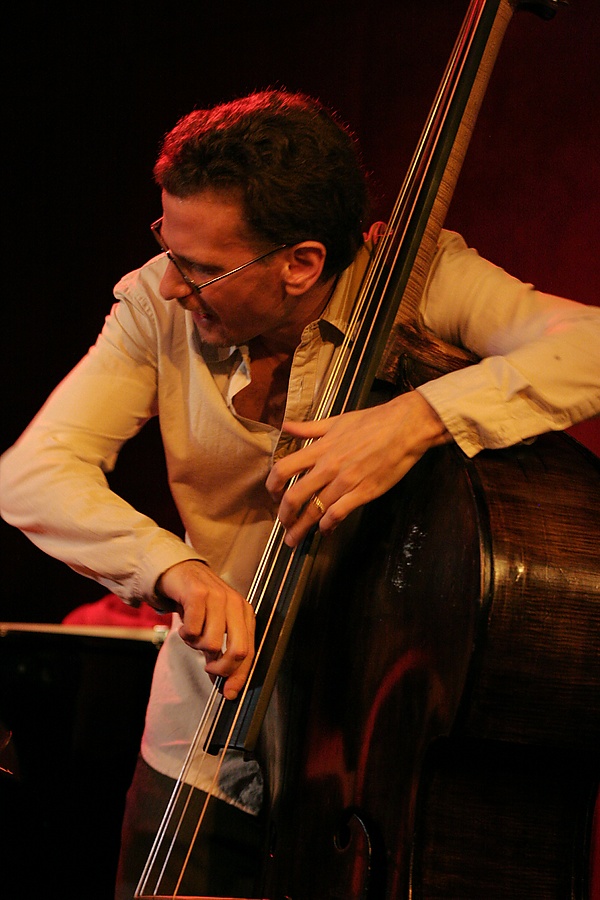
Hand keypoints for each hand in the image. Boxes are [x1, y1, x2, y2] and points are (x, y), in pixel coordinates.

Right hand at [155, 560, 254, 699]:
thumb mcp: (215, 627)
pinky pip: (193, 630)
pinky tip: (185, 625)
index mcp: (245, 613)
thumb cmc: (199, 605)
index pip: (250, 651)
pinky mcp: (199, 594)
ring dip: (197, 646)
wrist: (180, 573)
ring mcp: (219, 597)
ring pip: (211, 643)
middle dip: (221, 668)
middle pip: (238, 650)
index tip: (230, 694)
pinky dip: (185, 634)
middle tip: (208, 666)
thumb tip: (225, 687)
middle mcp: (236, 604)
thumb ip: (221, 653)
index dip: (240, 676)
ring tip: (193, 635)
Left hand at [266, 391, 450, 546]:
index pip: (284, 469)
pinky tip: (325, 531)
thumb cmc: (374, 421)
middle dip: (285, 516)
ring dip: (302, 528)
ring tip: (296, 539)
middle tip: (284, 525)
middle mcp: (328, 467)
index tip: (273, 495)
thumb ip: (310, 428)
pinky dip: (328, 526)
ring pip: (315, 511)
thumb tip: (287, 427)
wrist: (405, 427)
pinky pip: (338, 514)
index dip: (273, 485)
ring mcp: (345, 481)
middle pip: (294, 497)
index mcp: (320, 448)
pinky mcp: (363, 492)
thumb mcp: (337, 420)